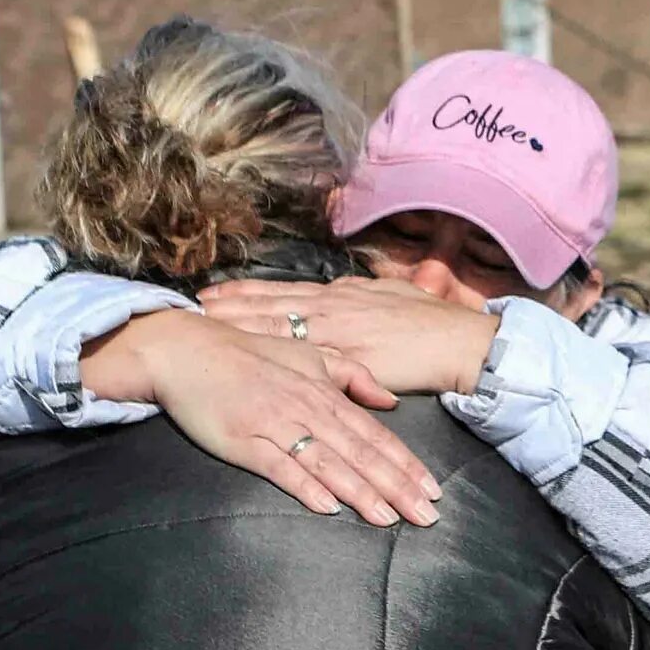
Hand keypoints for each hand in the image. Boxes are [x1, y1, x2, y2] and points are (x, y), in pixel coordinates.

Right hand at [87, 312, 440, 527]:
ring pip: (328, 462)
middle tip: (426, 515)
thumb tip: (390, 400)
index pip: (375, 434)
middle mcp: (307, 409)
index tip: (433, 489)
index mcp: (324, 392)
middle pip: (361, 453)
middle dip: (397, 486)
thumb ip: (352, 375)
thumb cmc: (249, 353)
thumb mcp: (308, 354)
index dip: (406, 463)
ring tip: (389, 518)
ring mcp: (275, 424)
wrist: (186, 349)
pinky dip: (305, 486)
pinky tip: (329, 506)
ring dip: (360, 492)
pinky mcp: (243, 440)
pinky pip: (279, 467)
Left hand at [199, 276, 497, 394]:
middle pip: (268, 306)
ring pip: (277, 326)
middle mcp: (332, 308)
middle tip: (190, 307)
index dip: (245, 292)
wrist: (459, 343)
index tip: (212, 291)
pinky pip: (300, 358)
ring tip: (204, 326)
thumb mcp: (391, 296)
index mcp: (341, 295)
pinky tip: (248, 359)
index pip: (282, 290)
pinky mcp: (347, 358)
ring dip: (239, 326)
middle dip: (229, 307)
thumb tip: (340, 291)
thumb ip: (361, 295)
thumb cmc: (432, 322)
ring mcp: (337, 332)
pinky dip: (272, 357)